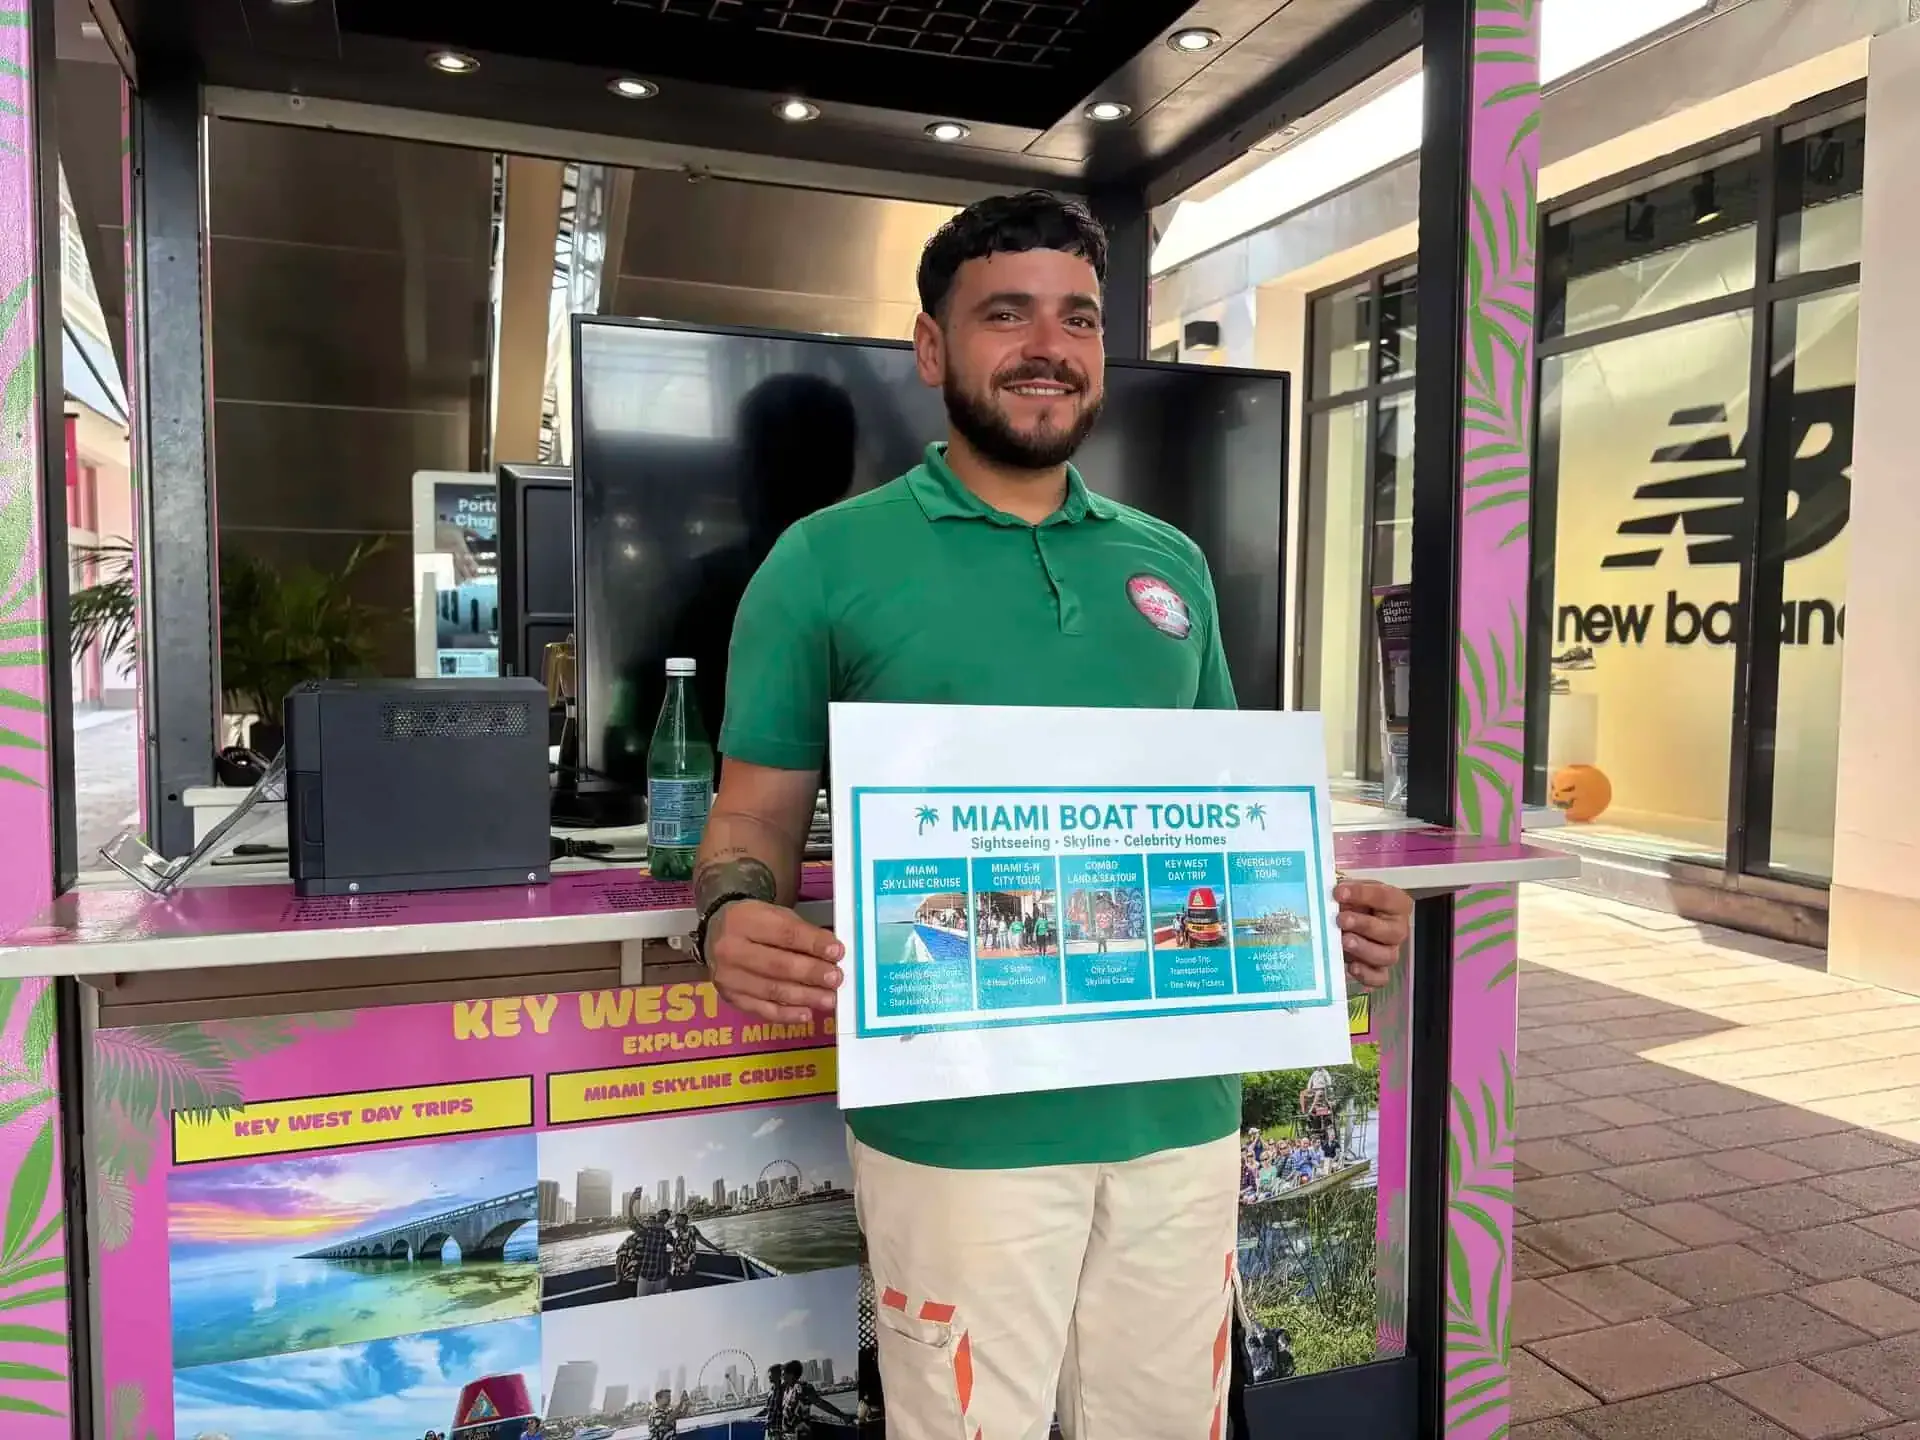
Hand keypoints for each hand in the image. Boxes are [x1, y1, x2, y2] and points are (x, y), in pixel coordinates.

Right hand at [706, 899, 843, 1022]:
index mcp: (744, 921)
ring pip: (772, 991)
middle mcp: (731, 950)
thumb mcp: (776, 916)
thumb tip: (832, 954)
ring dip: (805, 997)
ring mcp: (728, 977)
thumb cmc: (754, 924)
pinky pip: (762, 1010)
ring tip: (829, 999)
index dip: (813, 944)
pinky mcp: (730, 998)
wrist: (715, 935)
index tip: (837, 952)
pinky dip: (786, 1015)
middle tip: (836, 979)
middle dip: (811, 973)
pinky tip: (806, 1013)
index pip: (785, 934)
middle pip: (778, 965)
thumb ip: (802, 933)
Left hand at [1335, 879, 1411, 990]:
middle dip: (1365, 925)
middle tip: (1341, 920)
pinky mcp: (1379, 970)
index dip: (1363, 894)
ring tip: (1343, 941)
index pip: (1386, 897)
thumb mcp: (1352, 890)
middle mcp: (1398, 929)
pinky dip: (1367, 975)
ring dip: (1364, 949)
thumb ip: (1346, 891)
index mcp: (1397, 904)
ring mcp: (1390, 951)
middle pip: (1392, 932)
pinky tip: (1352, 967)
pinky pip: (1380, 978)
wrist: (1347, 921)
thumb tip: (1333, 893)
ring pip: (1387, 956)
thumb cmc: (1354, 902)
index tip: (1338, 892)